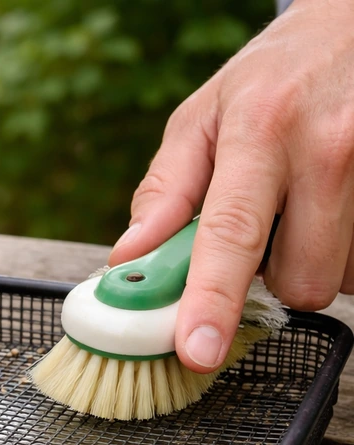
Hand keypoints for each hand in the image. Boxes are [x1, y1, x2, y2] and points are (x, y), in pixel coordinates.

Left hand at [108, 0, 353, 372]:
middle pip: (301, 280)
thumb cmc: (272, 78)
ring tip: (307, 205)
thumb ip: (165, 192)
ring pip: (341, 277)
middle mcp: (328, 149)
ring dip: (316, 259)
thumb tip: (129, 258)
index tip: (197, 350)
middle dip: (276, 275)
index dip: (212, 301)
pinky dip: (346, 249)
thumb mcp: (201, 118)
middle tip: (269, 227)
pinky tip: (335, 208)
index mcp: (260, 132)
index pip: (230, 234)